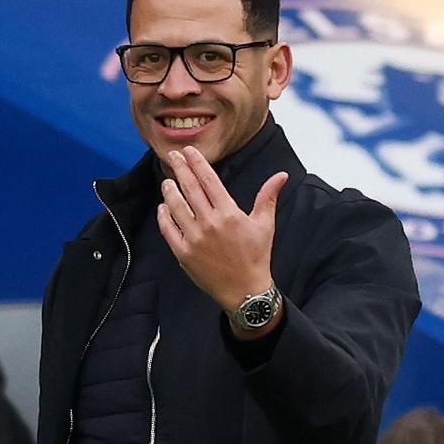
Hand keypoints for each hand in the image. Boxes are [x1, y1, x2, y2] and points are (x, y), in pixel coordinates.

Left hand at [157, 146, 287, 326]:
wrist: (245, 291)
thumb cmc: (256, 257)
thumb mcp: (265, 225)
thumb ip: (268, 197)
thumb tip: (281, 175)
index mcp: (229, 213)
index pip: (208, 180)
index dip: (197, 163)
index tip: (188, 151)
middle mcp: (210, 223)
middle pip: (189, 188)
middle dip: (179, 168)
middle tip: (172, 155)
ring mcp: (194, 238)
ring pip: (176, 206)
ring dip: (169, 190)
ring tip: (167, 180)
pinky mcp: (184, 253)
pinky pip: (168, 230)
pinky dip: (164, 216)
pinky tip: (163, 207)